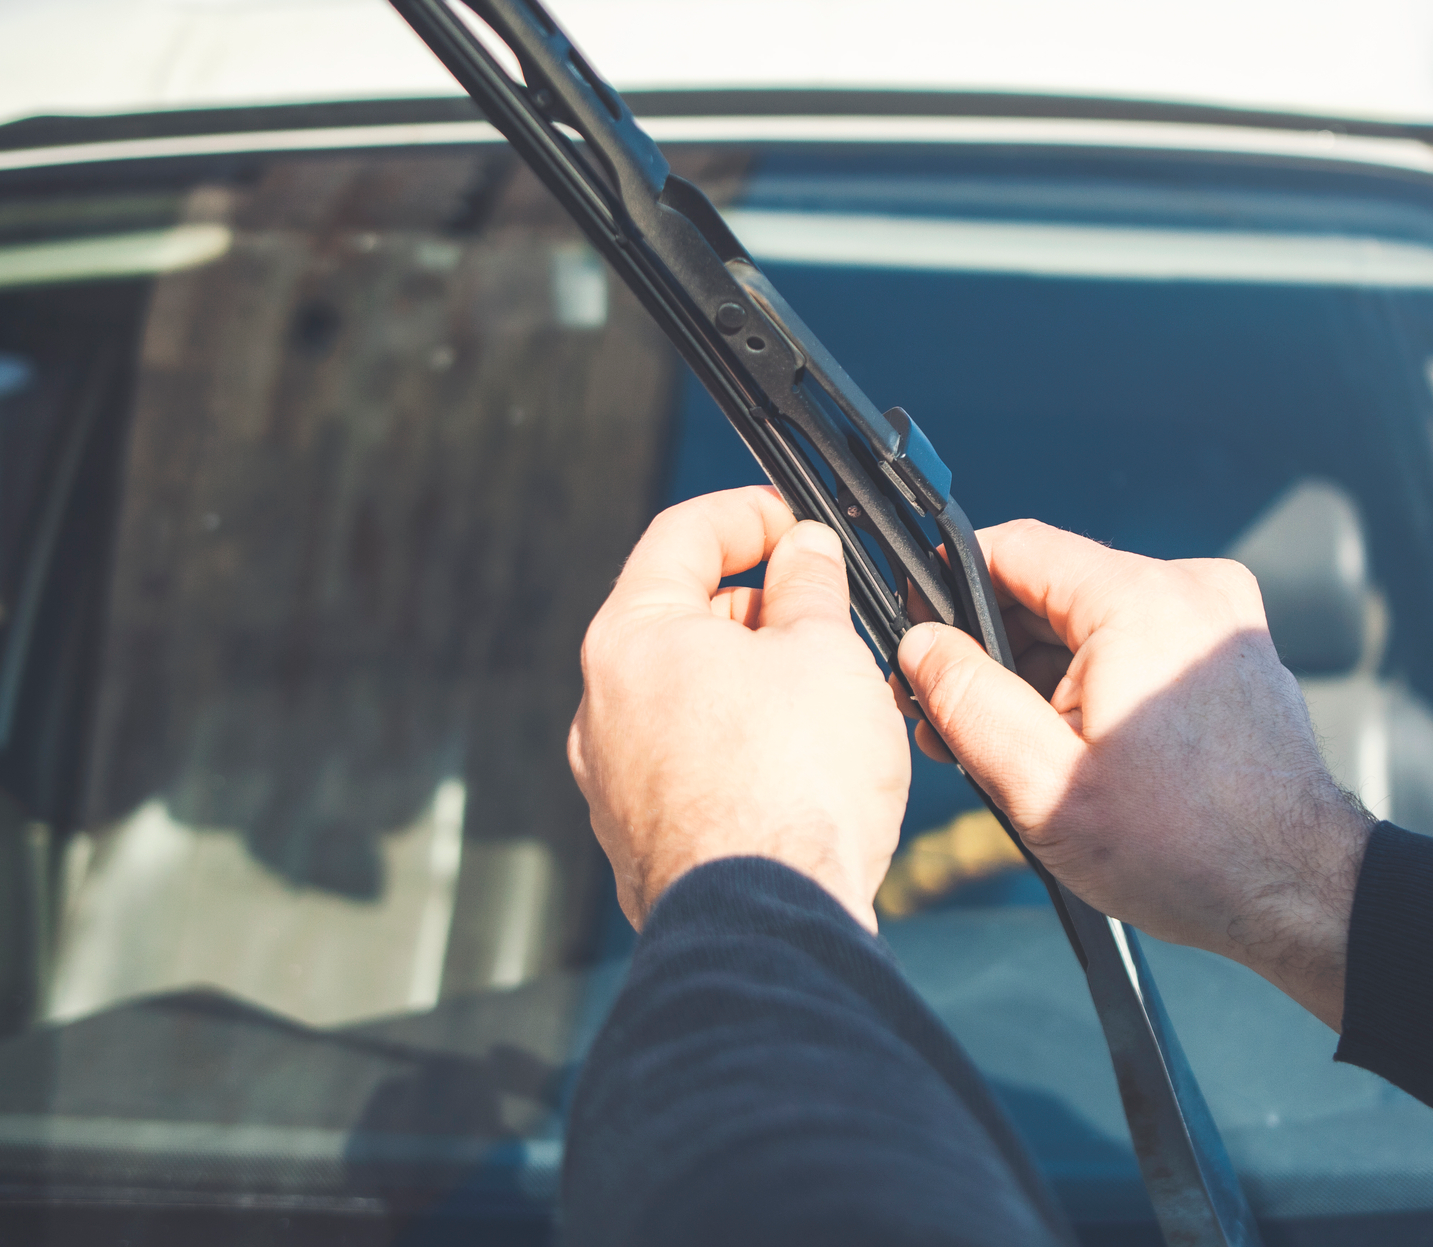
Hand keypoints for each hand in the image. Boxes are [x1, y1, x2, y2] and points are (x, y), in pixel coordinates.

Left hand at [569, 487, 909, 932]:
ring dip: (754, 681)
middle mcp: (604, 707)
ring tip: (828, 698)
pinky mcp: (642, 840)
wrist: (770, 920)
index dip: (748, 513)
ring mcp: (614, 781)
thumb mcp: (825, 652)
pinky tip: (800, 766)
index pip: (681, 535)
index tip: (797, 522)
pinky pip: (691, 765)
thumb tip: (806, 550)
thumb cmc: (793, 784)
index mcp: (632, 638)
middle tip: (828, 613)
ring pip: (688, 698)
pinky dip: (740, 746)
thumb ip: (812, 587)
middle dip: (759, 605)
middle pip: (681, 618)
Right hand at [894, 520, 1372, 1027]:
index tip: (917, 635)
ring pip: (1093, 620)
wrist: (1300, 891)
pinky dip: (1097, 684)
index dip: (949, 586)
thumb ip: (966, 700)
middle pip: (1053, 586)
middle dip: (994, 649)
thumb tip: (920, 644)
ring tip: (1015, 752)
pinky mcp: (1232, 653)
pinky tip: (1077, 751)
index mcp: (1139, 601)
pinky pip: (1139, 643)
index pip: (1013, 547)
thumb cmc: (1187, 850)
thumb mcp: (1041, 783)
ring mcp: (1219, 620)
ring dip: (1044, 675)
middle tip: (952, 720)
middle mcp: (1189, 590)